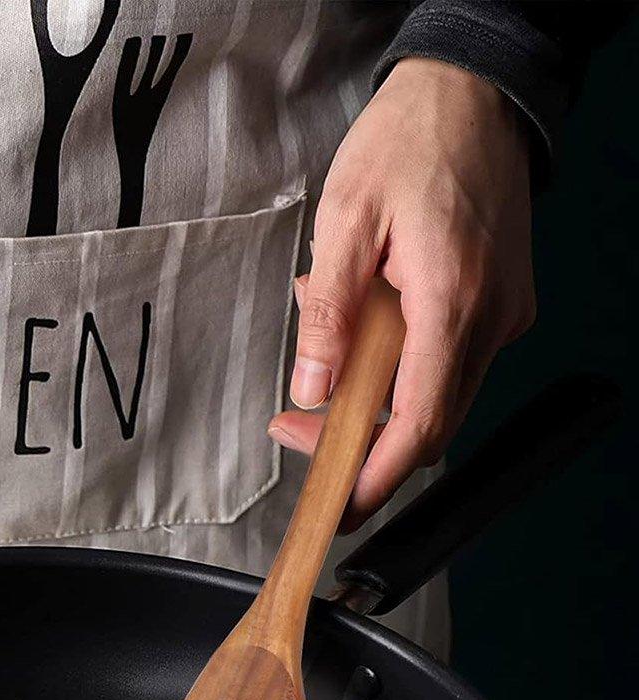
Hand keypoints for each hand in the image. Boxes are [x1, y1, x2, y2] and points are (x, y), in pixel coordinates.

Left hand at [270, 57, 535, 528]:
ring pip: (434, 393)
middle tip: (295, 428)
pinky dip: (396, 363)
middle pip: (427, 422)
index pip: (420, 424)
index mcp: (452, 302)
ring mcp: (502, 313)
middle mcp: (490, 318)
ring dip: (372, 396)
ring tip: (323, 349)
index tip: (339, 508)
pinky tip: (363, 323)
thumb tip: (311, 390)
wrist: (475, 92)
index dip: (377, 477)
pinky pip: (444, 358)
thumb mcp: (345, 222)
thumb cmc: (411, 141)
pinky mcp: (499, 304)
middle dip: (358, 442)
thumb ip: (327, 315)